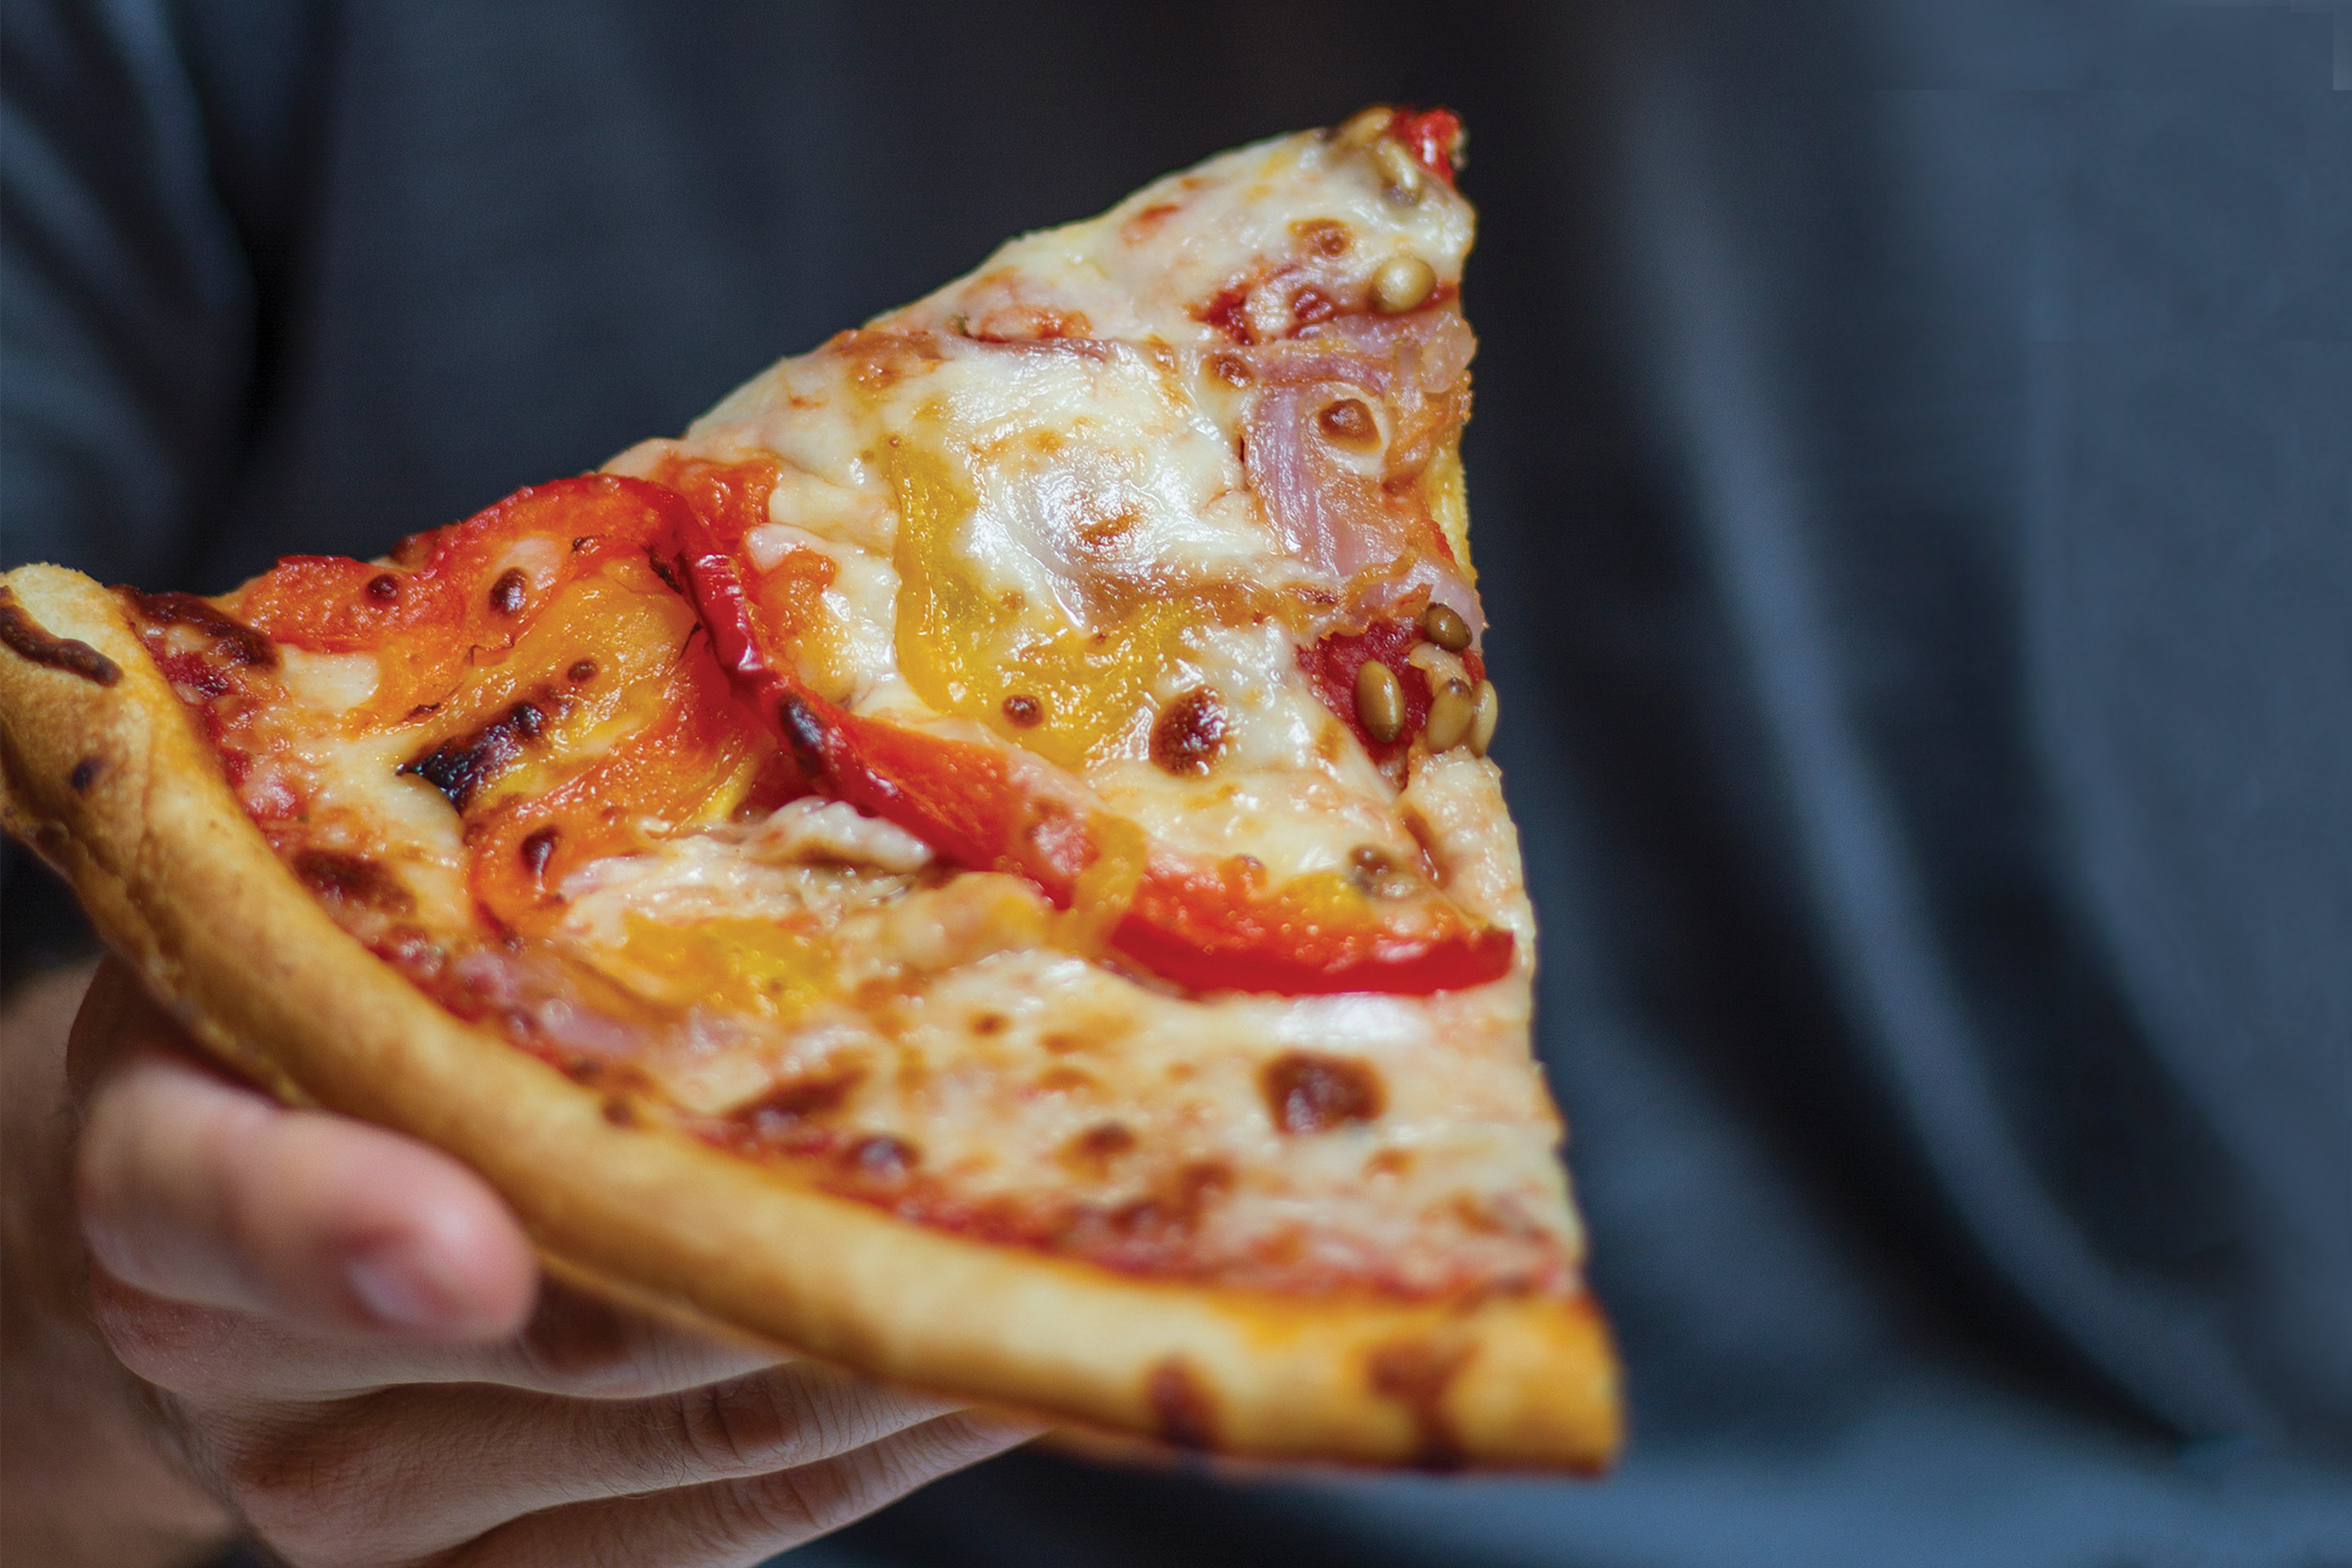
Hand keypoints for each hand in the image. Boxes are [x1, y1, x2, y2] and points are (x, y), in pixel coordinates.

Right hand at [4, 958, 1032, 1566]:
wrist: (225, 1198)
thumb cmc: (340, 991)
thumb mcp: (357, 891)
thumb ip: (488, 869)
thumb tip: (795, 750)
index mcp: (163, 1143)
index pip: (213, 1199)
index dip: (337, 1228)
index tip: (474, 1248)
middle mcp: (238, 1359)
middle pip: (570, 1334)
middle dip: (812, 1245)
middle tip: (1021, 1150)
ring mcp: (366, 1500)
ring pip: (695, 1449)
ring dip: (903, 1344)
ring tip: (1069, 1240)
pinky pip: (730, 1531)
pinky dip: (880, 1441)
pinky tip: (990, 1350)